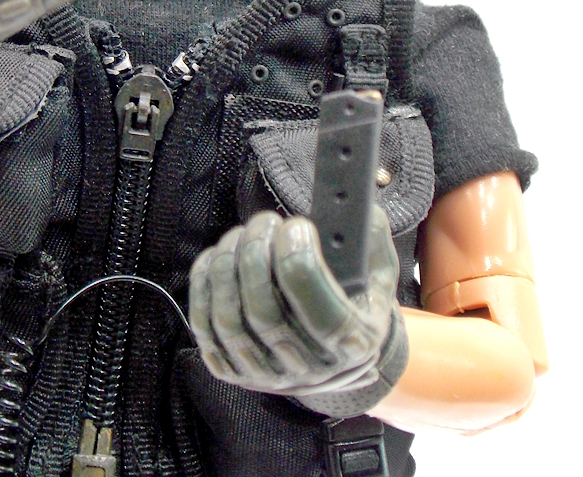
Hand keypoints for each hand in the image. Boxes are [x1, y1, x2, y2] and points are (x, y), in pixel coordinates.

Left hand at [188, 209, 407, 416]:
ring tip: (240, 234)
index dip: (302, 265)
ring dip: (227, 266)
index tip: (296, 226)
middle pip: (266, 315)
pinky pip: (205, 329)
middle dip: (257, 256)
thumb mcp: (378, 278)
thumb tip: (358, 207)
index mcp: (352, 346)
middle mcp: (307, 370)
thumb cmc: (354, 308)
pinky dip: (204, 287)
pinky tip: (216, 258)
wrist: (333, 359)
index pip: (323, 315)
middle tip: (264, 221)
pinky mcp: (233, 371)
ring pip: (230, 321)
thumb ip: (371, 243)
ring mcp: (265, 375)